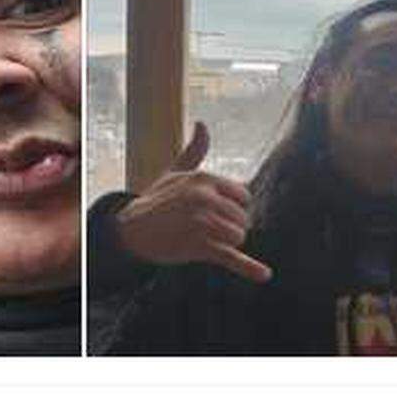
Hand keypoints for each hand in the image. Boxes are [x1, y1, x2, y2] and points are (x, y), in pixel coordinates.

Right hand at [113, 121, 271, 283]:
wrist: (133, 229)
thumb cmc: (158, 200)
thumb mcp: (176, 172)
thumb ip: (194, 150)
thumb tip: (202, 123)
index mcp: (204, 178)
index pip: (243, 195)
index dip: (233, 206)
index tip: (217, 211)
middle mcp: (205, 198)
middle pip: (243, 218)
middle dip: (230, 226)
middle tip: (206, 228)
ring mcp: (202, 223)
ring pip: (238, 237)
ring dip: (226, 243)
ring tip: (205, 239)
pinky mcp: (199, 247)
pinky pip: (231, 257)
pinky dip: (249, 268)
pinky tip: (264, 274)